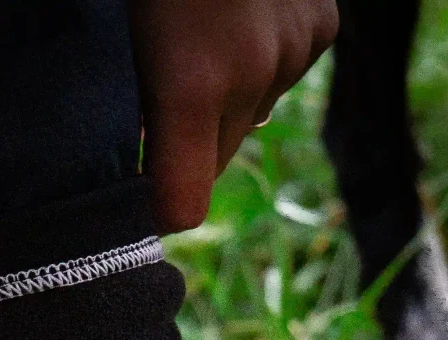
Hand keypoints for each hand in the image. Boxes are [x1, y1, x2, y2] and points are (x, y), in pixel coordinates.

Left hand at [128, 0, 337, 232]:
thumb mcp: (125, 29)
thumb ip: (127, 98)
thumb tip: (133, 151)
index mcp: (191, 84)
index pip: (184, 205)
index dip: (159, 212)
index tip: (138, 203)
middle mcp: (253, 76)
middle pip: (218, 162)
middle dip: (188, 152)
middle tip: (159, 106)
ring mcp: (294, 50)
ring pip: (251, 115)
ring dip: (226, 101)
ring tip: (202, 41)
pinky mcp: (323, 25)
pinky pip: (283, 73)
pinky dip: (262, 61)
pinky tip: (244, 16)